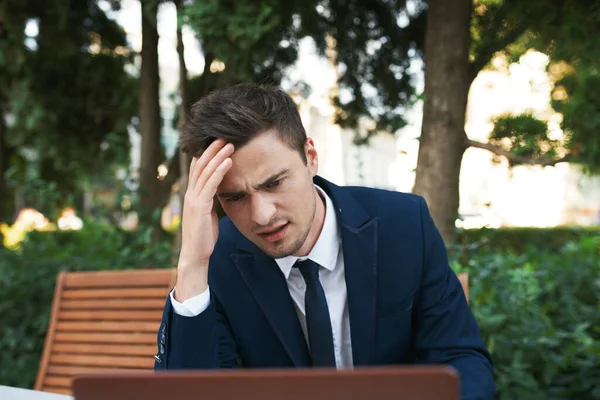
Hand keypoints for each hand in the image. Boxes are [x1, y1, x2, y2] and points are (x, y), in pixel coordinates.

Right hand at [174, 139, 233, 300]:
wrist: (195, 255)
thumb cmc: (204, 236)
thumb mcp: (209, 214)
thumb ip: (211, 201)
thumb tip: (221, 192)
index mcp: (193, 194)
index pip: (198, 168)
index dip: (206, 153)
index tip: (217, 140)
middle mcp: (191, 193)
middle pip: (200, 164)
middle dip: (212, 149)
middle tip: (224, 135)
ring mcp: (194, 199)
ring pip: (205, 171)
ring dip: (218, 156)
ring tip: (229, 143)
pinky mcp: (200, 206)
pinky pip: (210, 184)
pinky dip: (220, 171)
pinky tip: (228, 161)